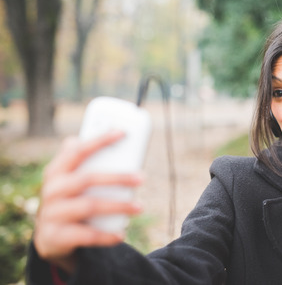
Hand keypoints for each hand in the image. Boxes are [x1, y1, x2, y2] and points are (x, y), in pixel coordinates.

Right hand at [34, 131, 142, 273]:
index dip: (99, 140)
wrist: (50, 238)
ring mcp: (51, 213)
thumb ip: (90, 164)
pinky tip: (120, 235)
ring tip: (139, 207)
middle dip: (117, 177)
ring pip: (89, 206)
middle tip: (141, 178)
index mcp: (57, 170)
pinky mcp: (55, 236)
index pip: (77, 151)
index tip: (122, 132)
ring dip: (117, 206)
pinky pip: (85, 235)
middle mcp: (51, 189)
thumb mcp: (75, 181)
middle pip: (87, 179)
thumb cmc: (71, 200)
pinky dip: (105, 235)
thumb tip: (112, 142)